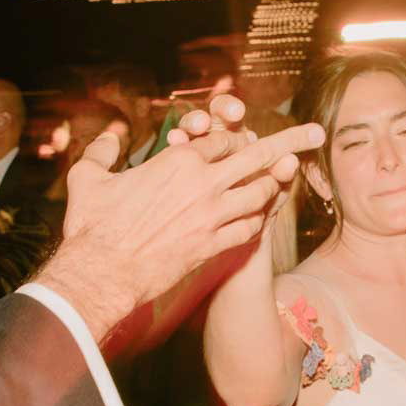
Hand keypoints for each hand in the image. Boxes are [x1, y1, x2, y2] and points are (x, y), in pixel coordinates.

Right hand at [37, 95, 323, 341]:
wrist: (103, 274)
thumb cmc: (92, 227)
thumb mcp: (89, 179)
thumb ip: (100, 151)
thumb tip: (108, 137)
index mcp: (179, 162)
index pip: (223, 140)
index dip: (234, 137)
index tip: (241, 138)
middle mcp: (204, 185)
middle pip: (258, 156)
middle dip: (291, 141)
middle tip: (316, 132)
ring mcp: (213, 217)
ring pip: (260, 193)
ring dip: (273, 185)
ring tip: (285, 178)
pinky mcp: (215, 246)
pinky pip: (250, 228)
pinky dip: (259, 219)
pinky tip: (261, 216)